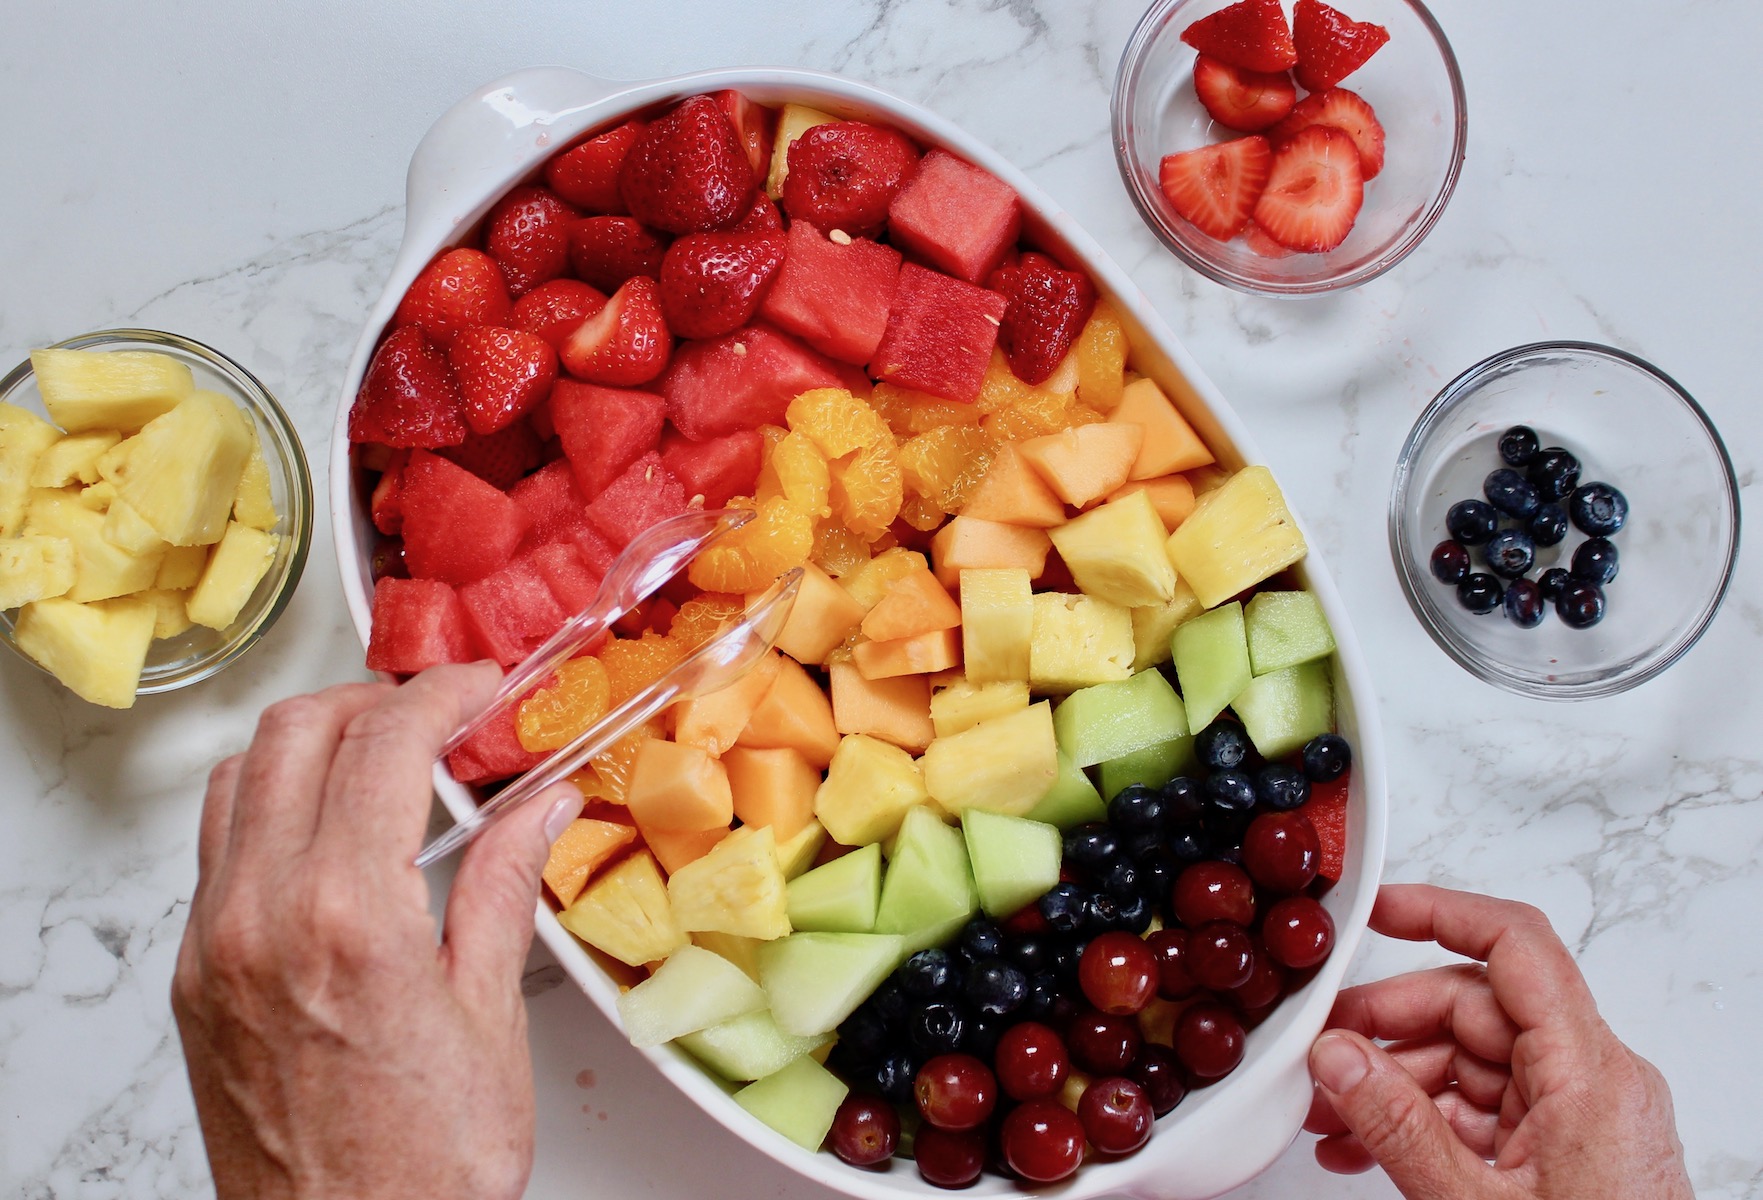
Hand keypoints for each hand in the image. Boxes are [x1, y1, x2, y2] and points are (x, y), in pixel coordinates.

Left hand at [172, 664, 583, 1199]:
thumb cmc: (423, 1169)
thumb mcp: (490, 1018)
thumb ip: (505, 888)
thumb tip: (537, 807)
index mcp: (348, 917)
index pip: (383, 743)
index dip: (441, 694)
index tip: (480, 688)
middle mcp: (261, 917)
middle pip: (295, 733)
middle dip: (373, 699)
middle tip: (438, 713)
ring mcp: (215, 947)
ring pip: (240, 779)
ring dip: (312, 742)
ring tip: (384, 757)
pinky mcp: (194, 980)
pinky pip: (218, 849)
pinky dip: (273, 805)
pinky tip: (333, 833)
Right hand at [1305, 883, 1692, 1199]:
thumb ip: (1399, 1127)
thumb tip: (1335, 1057)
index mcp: (1590, 1072)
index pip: (1517, 947)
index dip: (1440, 912)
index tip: (1372, 911)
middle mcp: (1590, 1080)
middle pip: (1473, 1008)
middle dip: (1385, 1027)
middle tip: (1317, 1053)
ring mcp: (1575, 1118)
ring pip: (1464, 1062)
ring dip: (1388, 1084)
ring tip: (1324, 1118)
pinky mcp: (1559, 1155)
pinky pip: (1475, 1112)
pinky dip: (1415, 1122)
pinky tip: (1359, 1150)